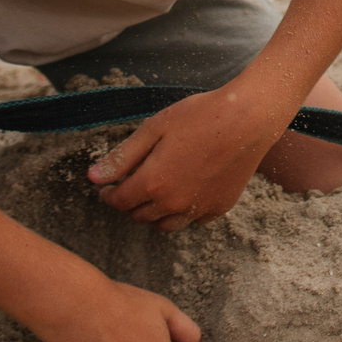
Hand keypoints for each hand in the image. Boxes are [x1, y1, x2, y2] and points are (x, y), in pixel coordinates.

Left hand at [87, 81, 285, 228]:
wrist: (248, 119)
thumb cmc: (200, 116)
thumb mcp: (154, 128)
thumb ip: (123, 156)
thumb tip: (93, 177)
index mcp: (152, 183)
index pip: (119, 201)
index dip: (108, 194)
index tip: (107, 186)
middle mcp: (173, 203)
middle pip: (140, 216)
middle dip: (129, 203)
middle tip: (131, 185)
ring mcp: (198, 209)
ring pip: (165, 225)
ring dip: (153, 213)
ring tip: (155, 192)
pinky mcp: (219, 207)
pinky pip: (192, 220)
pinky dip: (182, 213)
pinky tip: (184, 192)